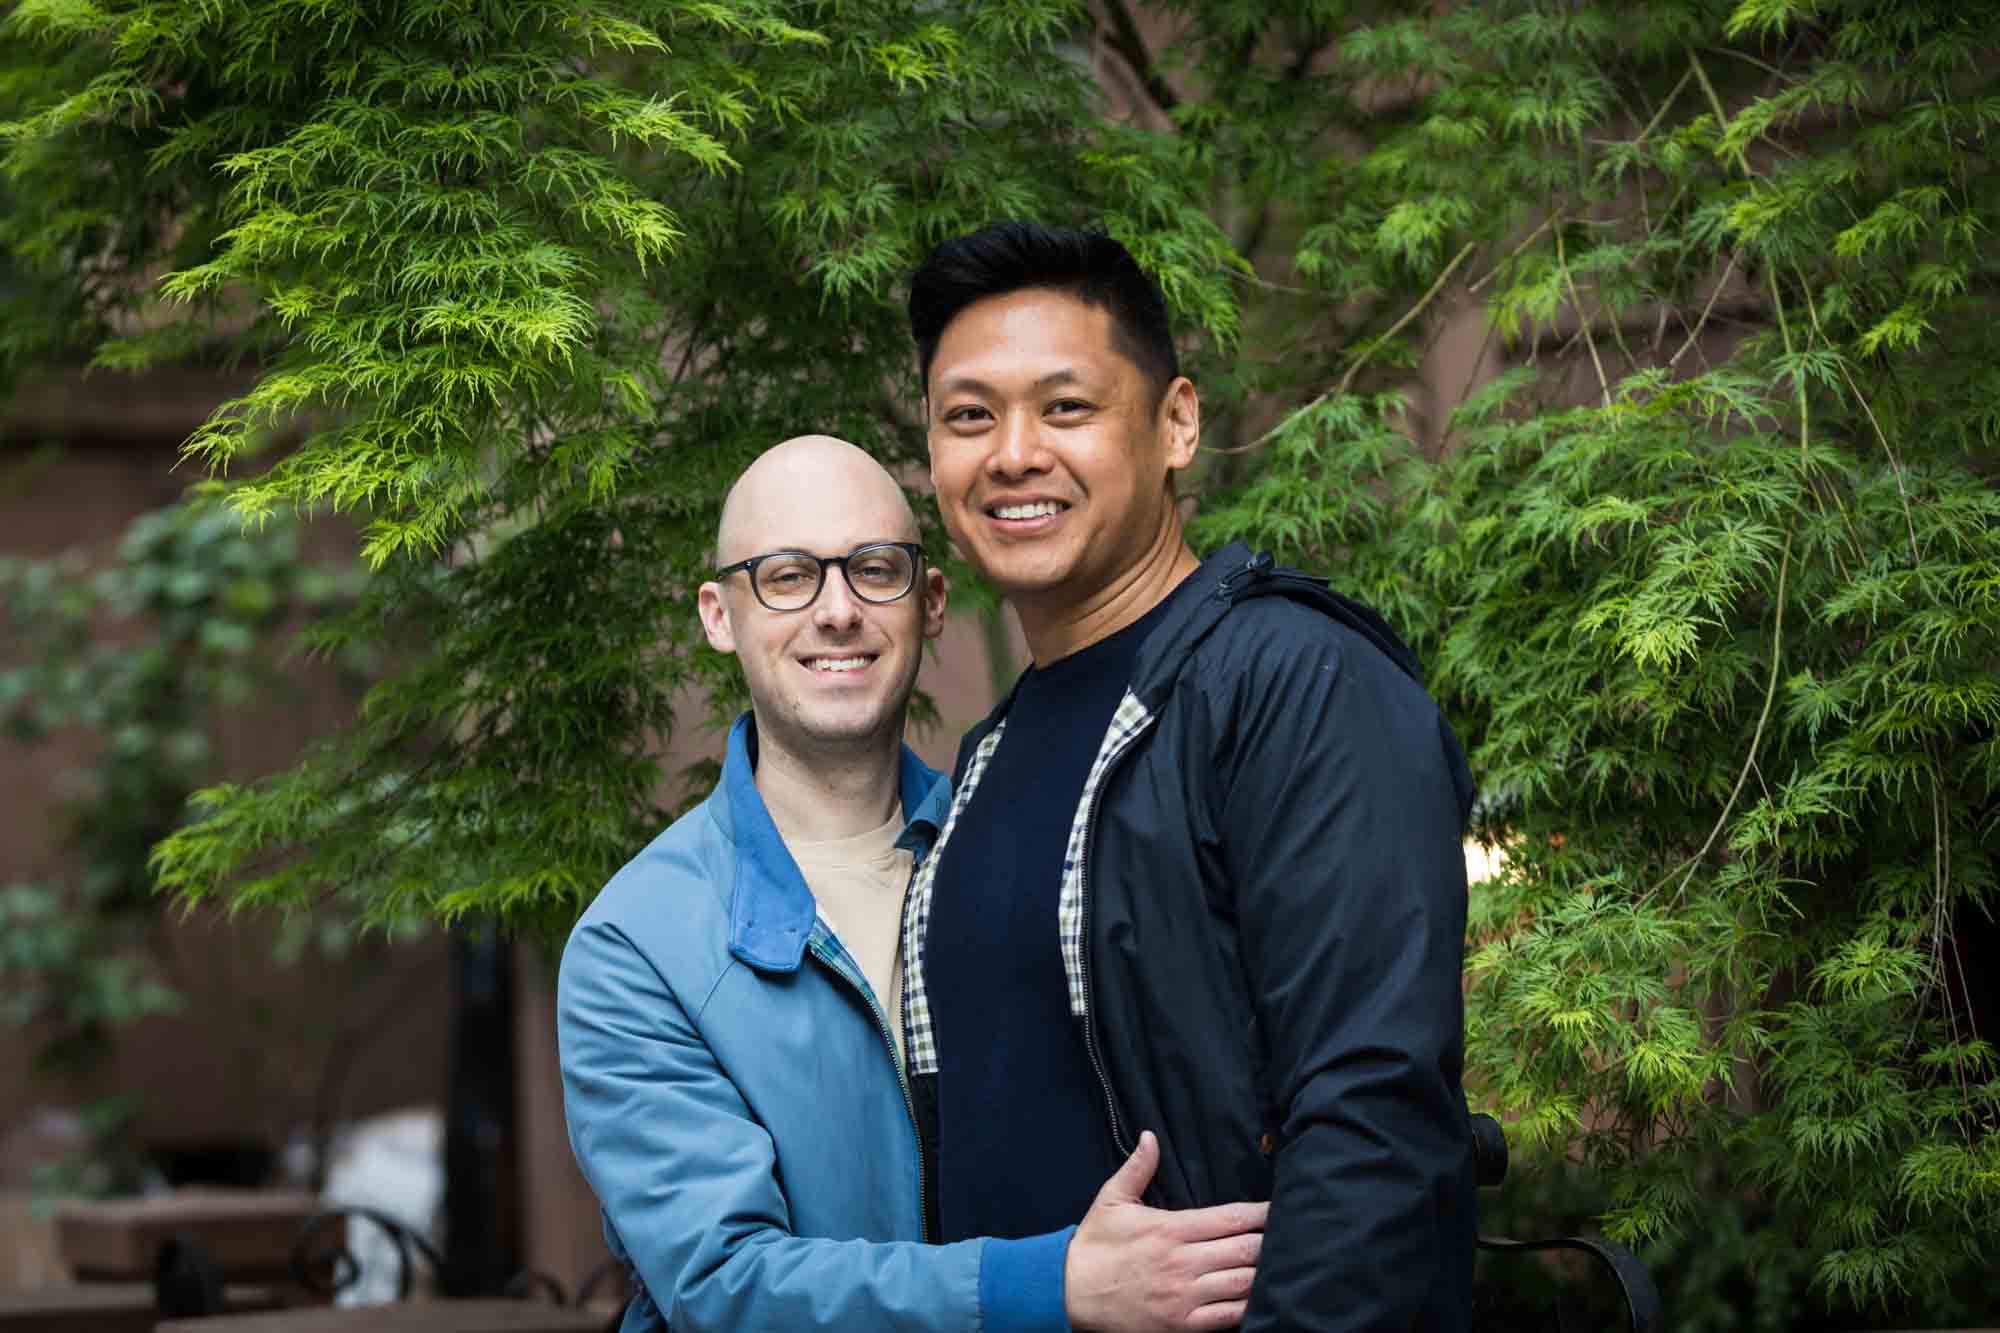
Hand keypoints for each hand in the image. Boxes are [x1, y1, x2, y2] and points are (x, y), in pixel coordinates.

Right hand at [1063, 1131, 1267, 1331]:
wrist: (1068, 1293)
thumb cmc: (1093, 1246)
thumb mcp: (1110, 1201)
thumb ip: (1137, 1168)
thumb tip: (1150, 1136)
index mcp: (1171, 1228)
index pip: (1230, 1218)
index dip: (1261, 1214)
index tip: (1279, 1209)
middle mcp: (1183, 1262)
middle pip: (1246, 1250)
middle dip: (1271, 1243)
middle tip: (1292, 1236)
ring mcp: (1185, 1296)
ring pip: (1243, 1284)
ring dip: (1265, 1274)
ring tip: (1283, 1265)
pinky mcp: (1182, 1325)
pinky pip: (1228, 1317)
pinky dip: (1249, 1307)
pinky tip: (1261, 1298)